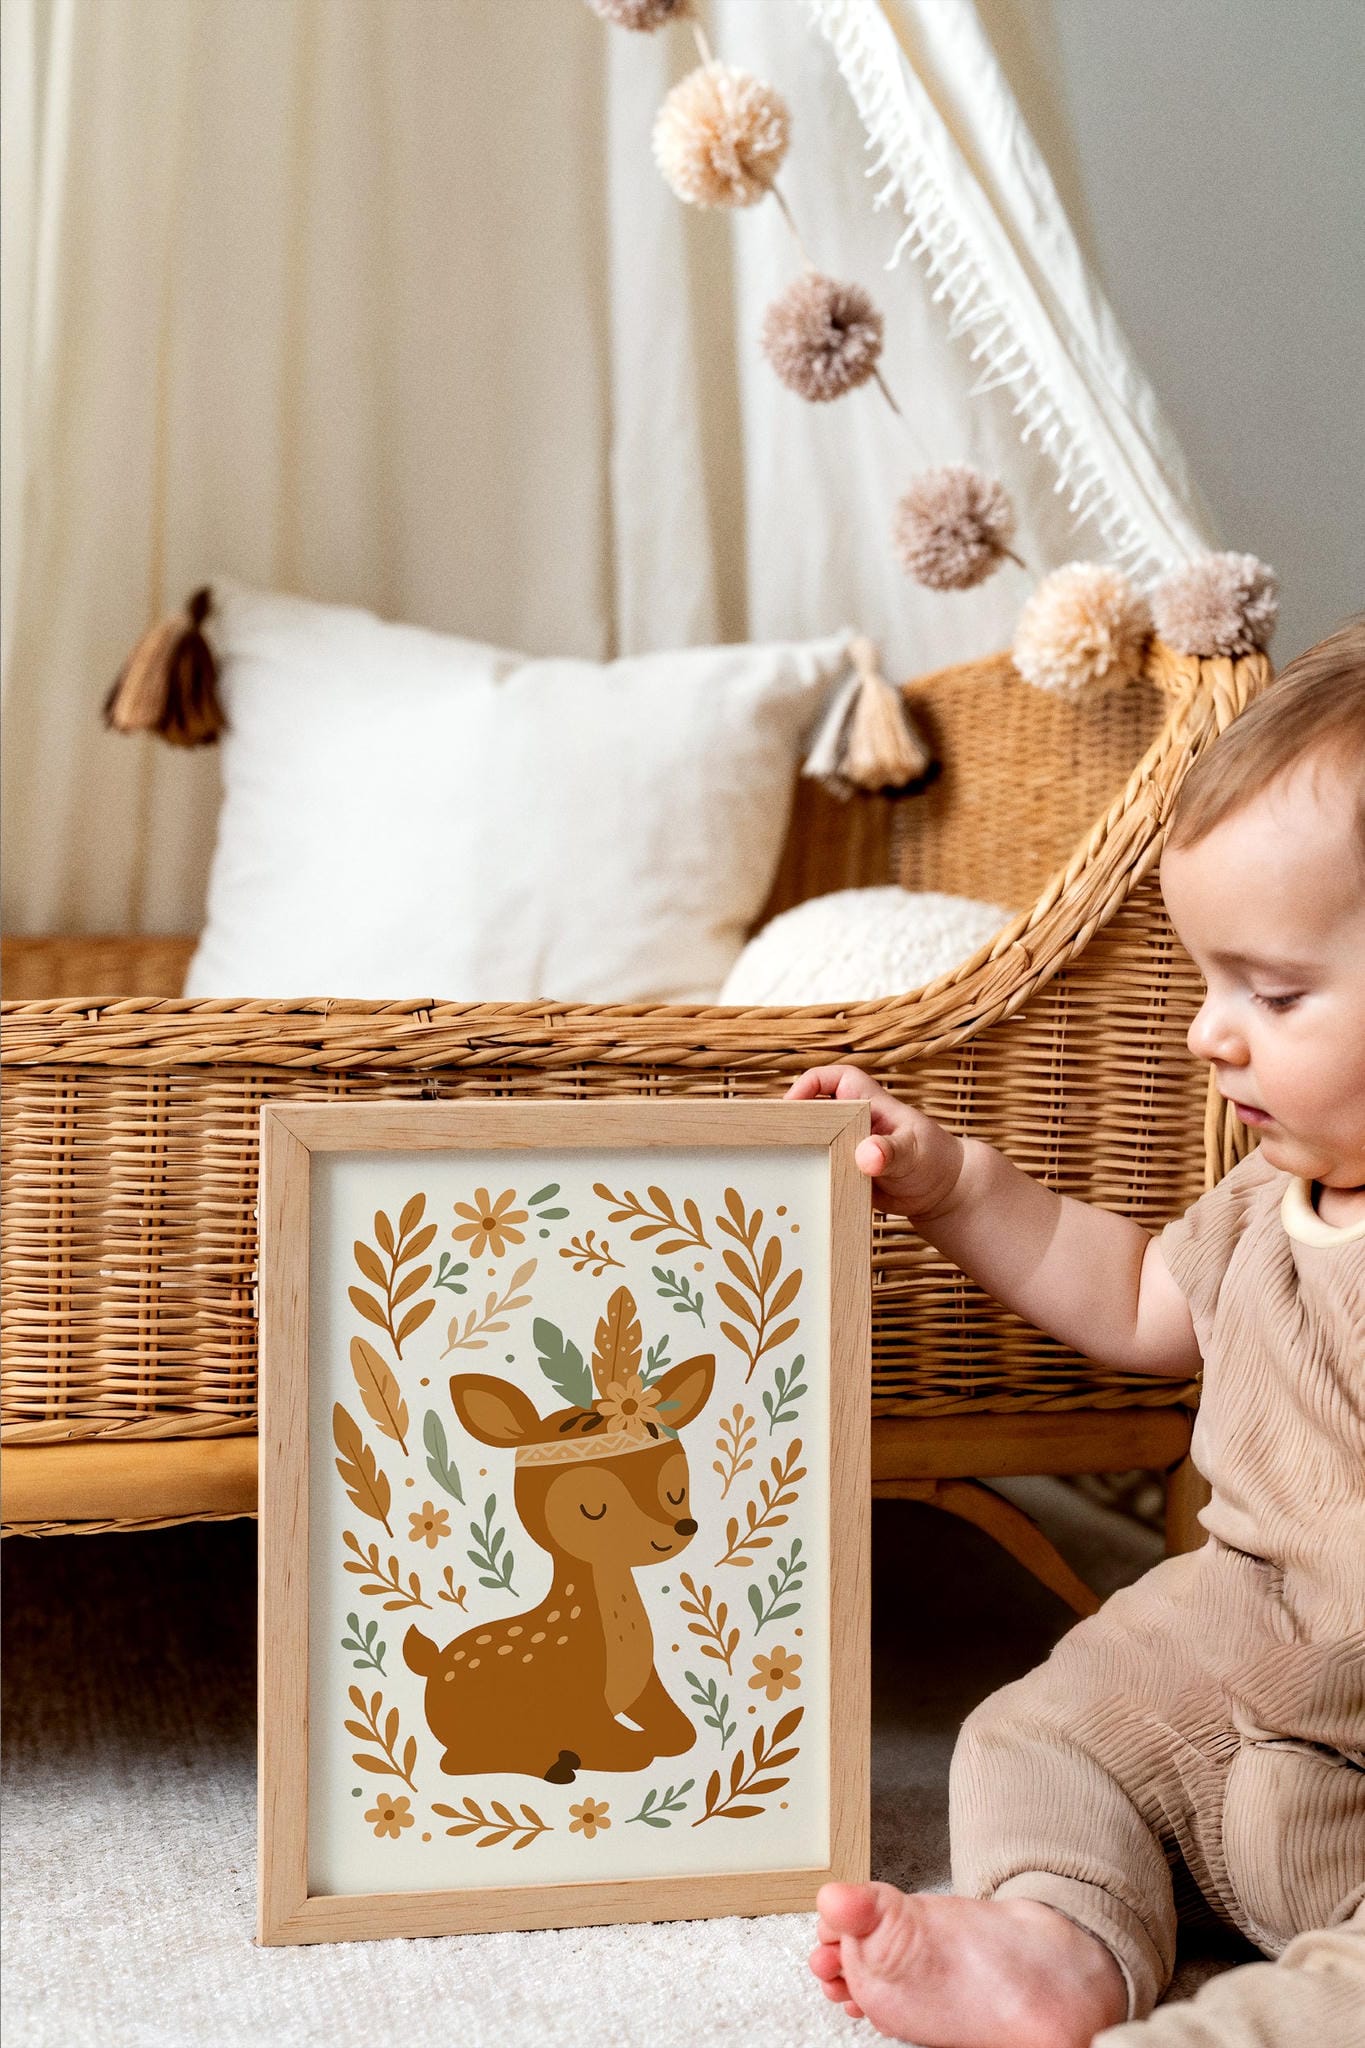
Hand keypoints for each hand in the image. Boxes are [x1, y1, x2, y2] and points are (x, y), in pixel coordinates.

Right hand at [784, 1065, 964, 1219]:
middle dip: (794, 1120)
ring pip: (814, 1142)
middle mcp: (855, 1123)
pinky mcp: (847, 1173)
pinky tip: (797, 1193)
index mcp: (870, 1104)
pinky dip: (809, 1178)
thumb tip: (867, 1156)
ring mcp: (849, 1148)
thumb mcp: (915, 1153)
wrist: (945, 1193)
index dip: (810, 1084)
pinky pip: (822, 1170)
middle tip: (776, 1140)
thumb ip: (891, 1152)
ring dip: (799, 1151)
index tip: (791, 1104)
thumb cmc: (935, 1159)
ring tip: (780, 1166)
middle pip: (814, 1110)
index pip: (835, 1079)